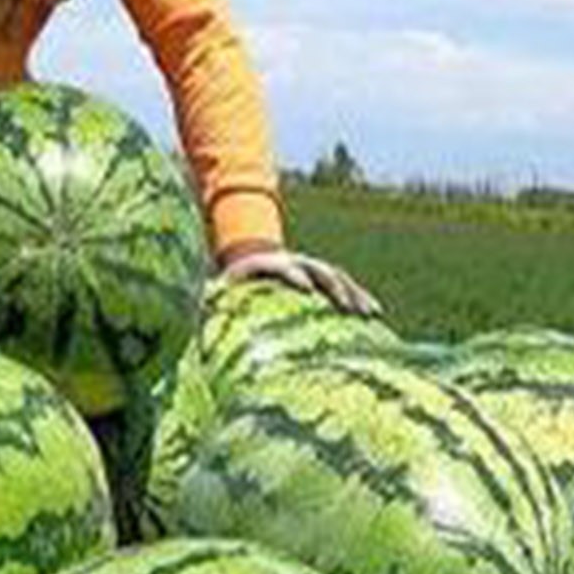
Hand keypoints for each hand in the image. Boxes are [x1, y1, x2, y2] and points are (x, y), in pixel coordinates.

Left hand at [217, 245, 380, 317]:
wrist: (251, 260)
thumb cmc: (233, 285)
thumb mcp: (220, 288)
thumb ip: (212, 297)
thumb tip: (198, 307)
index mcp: (268, 265)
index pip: (283, 267)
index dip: (294, 275)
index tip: (305, 289)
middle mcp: (295, 263)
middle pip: (318, 270)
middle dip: (332, 287)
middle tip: (344, 307)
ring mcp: (312, 269)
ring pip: (337, 278)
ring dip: (353, 294)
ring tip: (369, 314)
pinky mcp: (323, 279)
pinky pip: (346, 288)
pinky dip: (360, 298)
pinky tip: (376, 314)